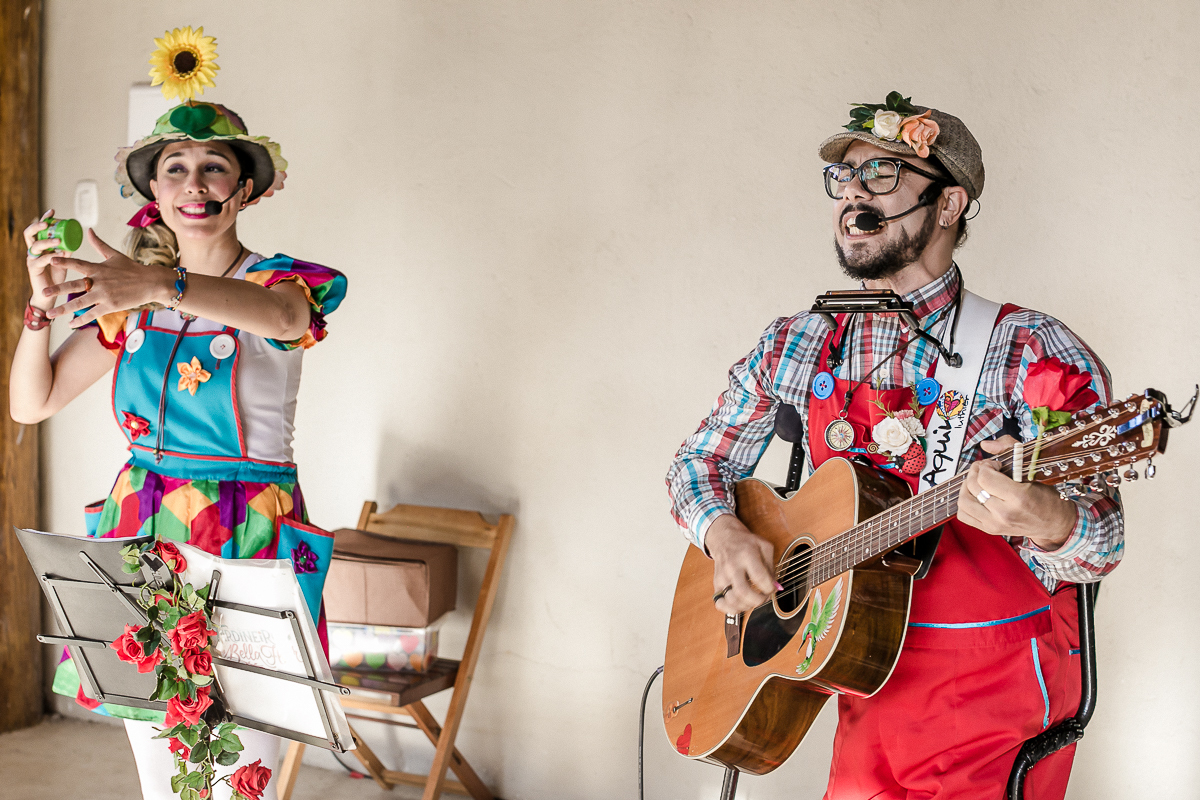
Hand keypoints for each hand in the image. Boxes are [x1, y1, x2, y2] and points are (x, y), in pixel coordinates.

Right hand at [22, 209, 67, 307]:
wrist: (50, 295)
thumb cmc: (56, 276)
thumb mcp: (63, 260)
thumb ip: (66, 250)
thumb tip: (73, 240)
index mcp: (40, 246)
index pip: (39, 229)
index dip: (44, 219)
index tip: (53, 211)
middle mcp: (33, 250)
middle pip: (30, 233)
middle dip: (38, 225)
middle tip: (48, 222)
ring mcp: (31, 259)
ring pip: (35, 246)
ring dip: (46, 241)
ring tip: (58, 240)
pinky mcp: (33, 268)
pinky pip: (40, 260)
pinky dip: (49, 257)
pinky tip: (56, 255)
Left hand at [43, 229, 171, 327]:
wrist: (151, 283)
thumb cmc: (133, 269)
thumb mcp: (115, 255)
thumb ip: (99, 244)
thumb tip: (88, 230)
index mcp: (98, 268)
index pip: (78, 263)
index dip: (64, 261)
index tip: (50, 259)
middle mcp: (99, 281)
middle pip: (74, 285)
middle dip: (57, 289)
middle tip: (43, 291)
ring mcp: (104, 295)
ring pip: (80, 302)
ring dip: (64, 309)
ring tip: (51, 313)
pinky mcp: (110, 306)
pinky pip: (93, 314)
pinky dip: (81, 319)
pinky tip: (71, 323)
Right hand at [705, 514, 778, 614]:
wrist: (723, 538)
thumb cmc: (745, 543)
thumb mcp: (764, 547)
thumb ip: (772, 567)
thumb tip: (775, 587)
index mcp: (746, 554)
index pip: (759, 577)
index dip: (769, 587)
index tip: (771, 587)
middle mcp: (732, 566)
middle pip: (743, 592)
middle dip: (758, 600)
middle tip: (763, 597)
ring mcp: (722, 576)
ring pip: (732, 601)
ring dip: (747, 606)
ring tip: (752, 600)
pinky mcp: (716, 584)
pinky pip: (720, 604)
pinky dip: (731, 610)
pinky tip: (739, 604)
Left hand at [957, 435, 1077, 550]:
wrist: (1054, 523)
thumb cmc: (1046, 497)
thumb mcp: (1034, 470)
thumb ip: (1010, 450)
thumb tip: (985, 445)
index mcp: (1018, 498)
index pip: (985, 478)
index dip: (986, 466)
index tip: (994, 465)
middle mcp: (1004, 514)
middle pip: (973, 487)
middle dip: (975, 472)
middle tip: (985, 469)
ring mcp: (995, 525)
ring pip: (964, 501)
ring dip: (967, 487)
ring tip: (978, 481)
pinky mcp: (989, 530)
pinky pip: (963, 515)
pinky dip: (965, 502)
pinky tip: (975, 495)